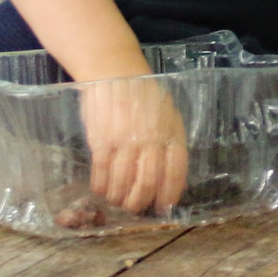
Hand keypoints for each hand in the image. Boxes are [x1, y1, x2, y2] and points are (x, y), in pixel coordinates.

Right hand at [82, 73, 189, 215]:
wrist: (114, 70)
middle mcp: (151, 138)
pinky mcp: (102, 141)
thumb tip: (170, 171)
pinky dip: (101, 186)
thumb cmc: (142, 92)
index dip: (170, 192)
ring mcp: (126, 140)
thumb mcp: (166, 111)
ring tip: (116, 201)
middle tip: (134, 208)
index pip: (176, 170)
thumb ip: (169, 137)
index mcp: (171, 130)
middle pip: (148, 182)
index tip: (163, 206)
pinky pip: (102, 173)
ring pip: (123, 182)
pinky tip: (101, 190)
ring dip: (119, 198)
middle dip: (140, 202)